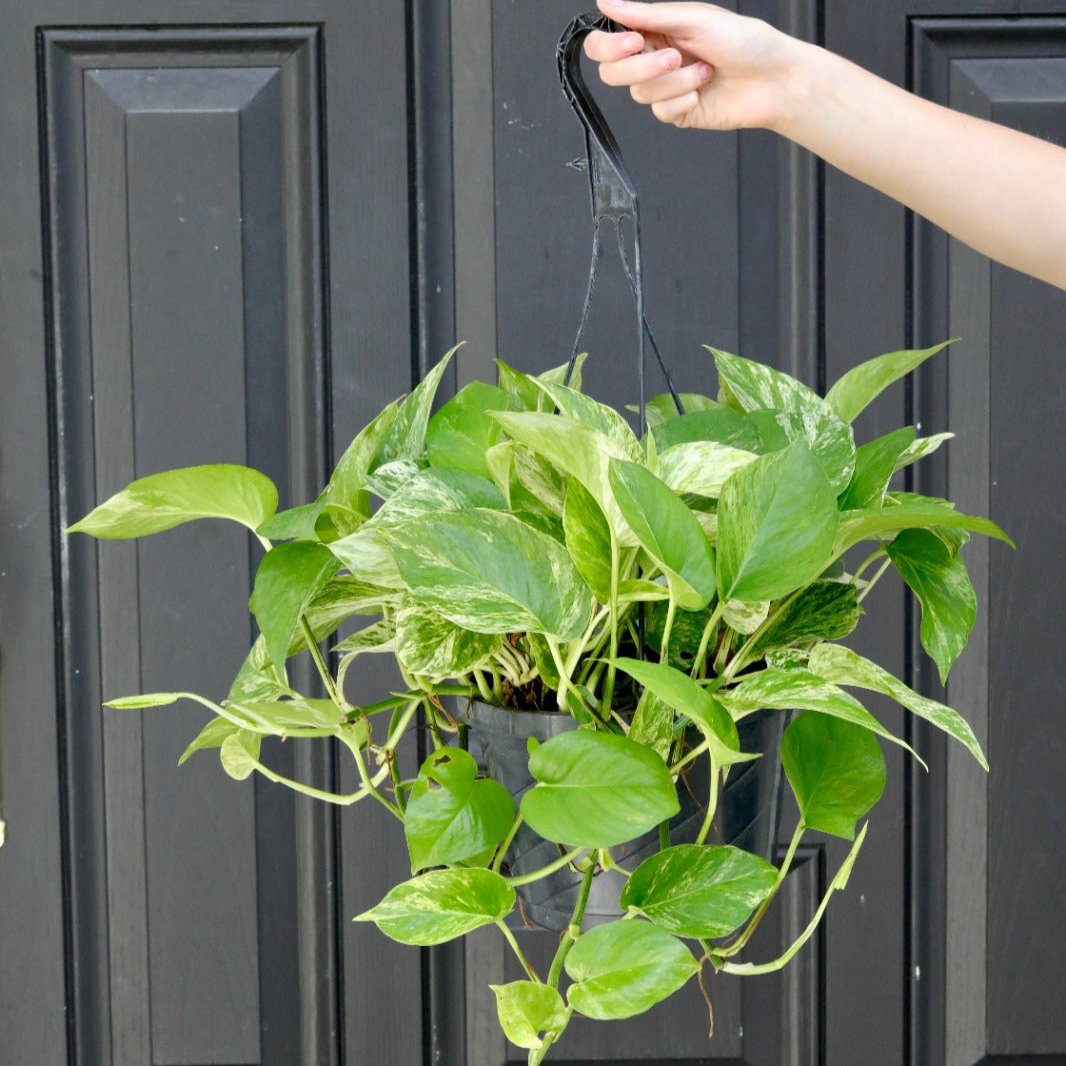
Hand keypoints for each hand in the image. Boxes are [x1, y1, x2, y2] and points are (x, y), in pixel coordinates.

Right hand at [585, 0, 801, 131]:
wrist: (772, 78)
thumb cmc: (743, 41)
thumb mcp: (692, 17)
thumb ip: (645, 13)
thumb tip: (606, 1)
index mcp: (653, 31)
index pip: (605, 43)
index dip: (608, 45)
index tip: (632, 41)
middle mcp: (654, 60)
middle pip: (612, 73)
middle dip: (641, 66)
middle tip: (673, 56)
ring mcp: (664, 89)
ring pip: (639, 93)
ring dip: (673, 81)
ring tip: (703, 70)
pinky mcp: (676, 112)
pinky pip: (661, 111)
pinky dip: (683, 98)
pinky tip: (703, 90)